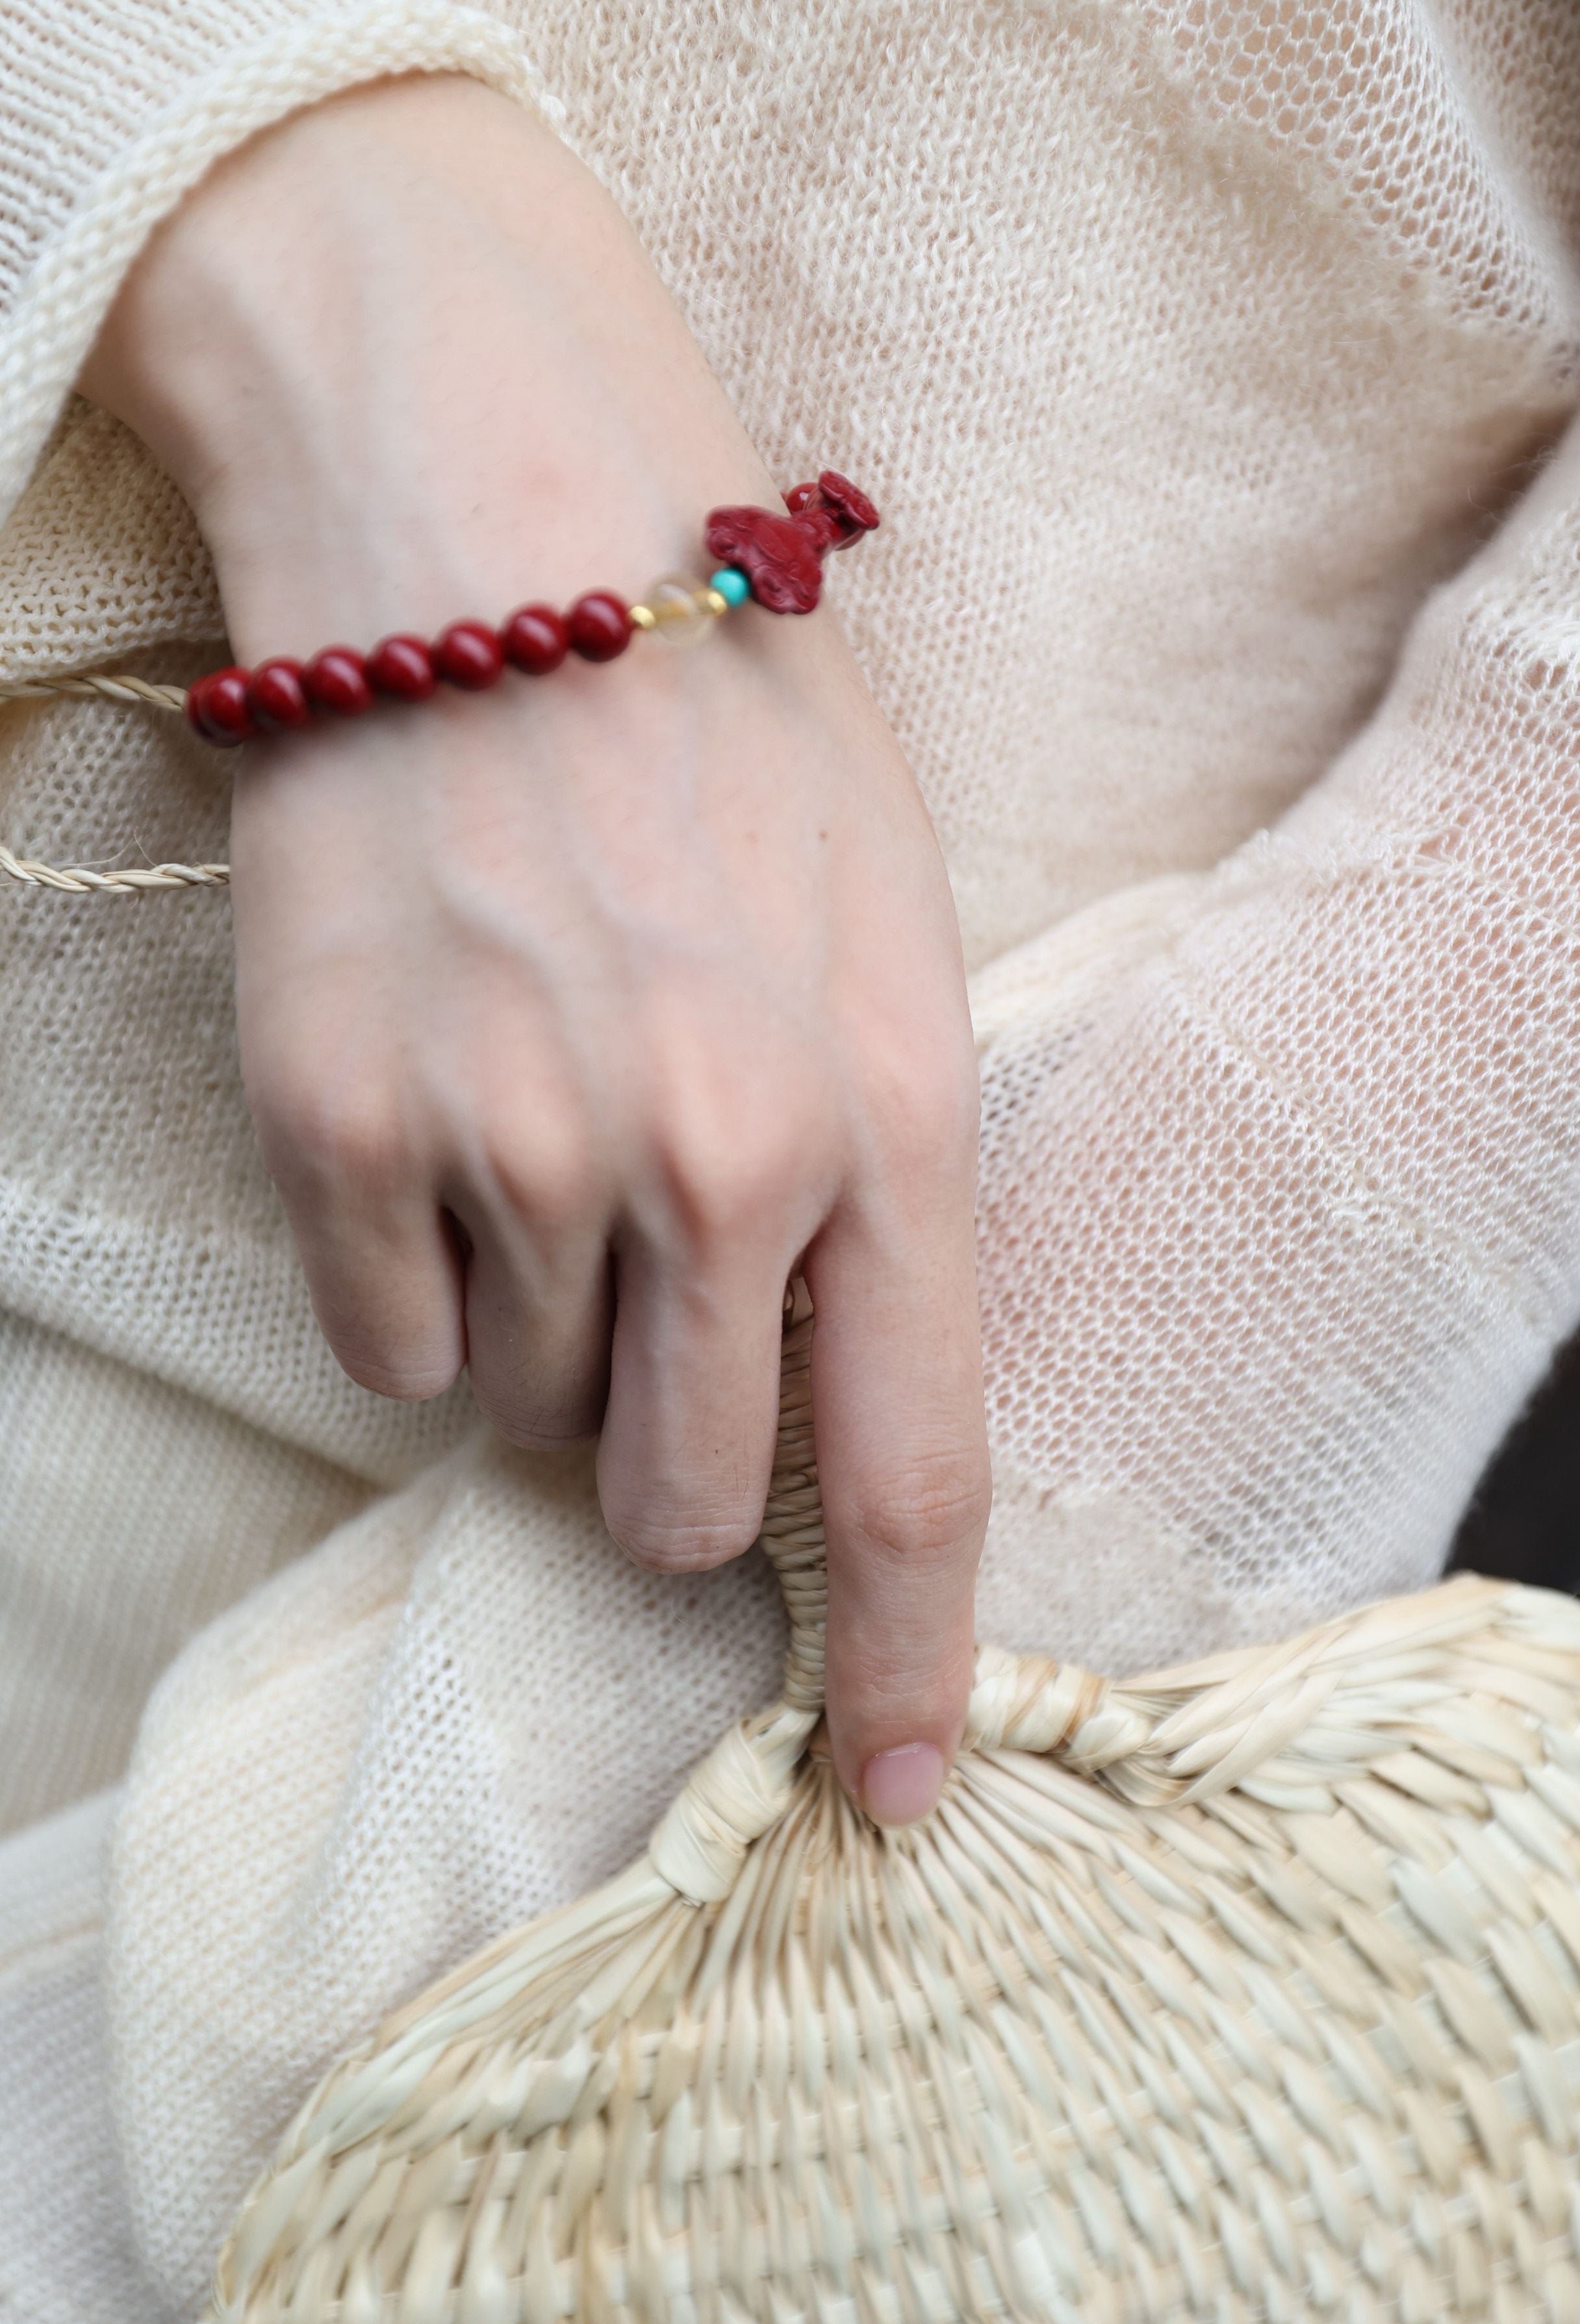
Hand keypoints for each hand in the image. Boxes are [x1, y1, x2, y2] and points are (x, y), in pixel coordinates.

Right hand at [81, 75, 988, 1822]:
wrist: (495, 526)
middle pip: (681, 1499)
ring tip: (538, 1131)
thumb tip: (820, 1377)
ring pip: (521, 1416)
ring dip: (541, 1333)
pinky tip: (437, 1126)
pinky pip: (380, 1347)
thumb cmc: (732, 720)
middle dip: (671, 1466)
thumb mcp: (893, 930)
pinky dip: (415, 1288)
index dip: (910, 1668)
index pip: (910, 1473)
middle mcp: (704, 1163)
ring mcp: (507, 1153)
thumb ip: (888, 1169)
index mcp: (885, 1116)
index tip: (896, 1797)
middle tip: (653, 1324)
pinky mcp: (336, 1125)